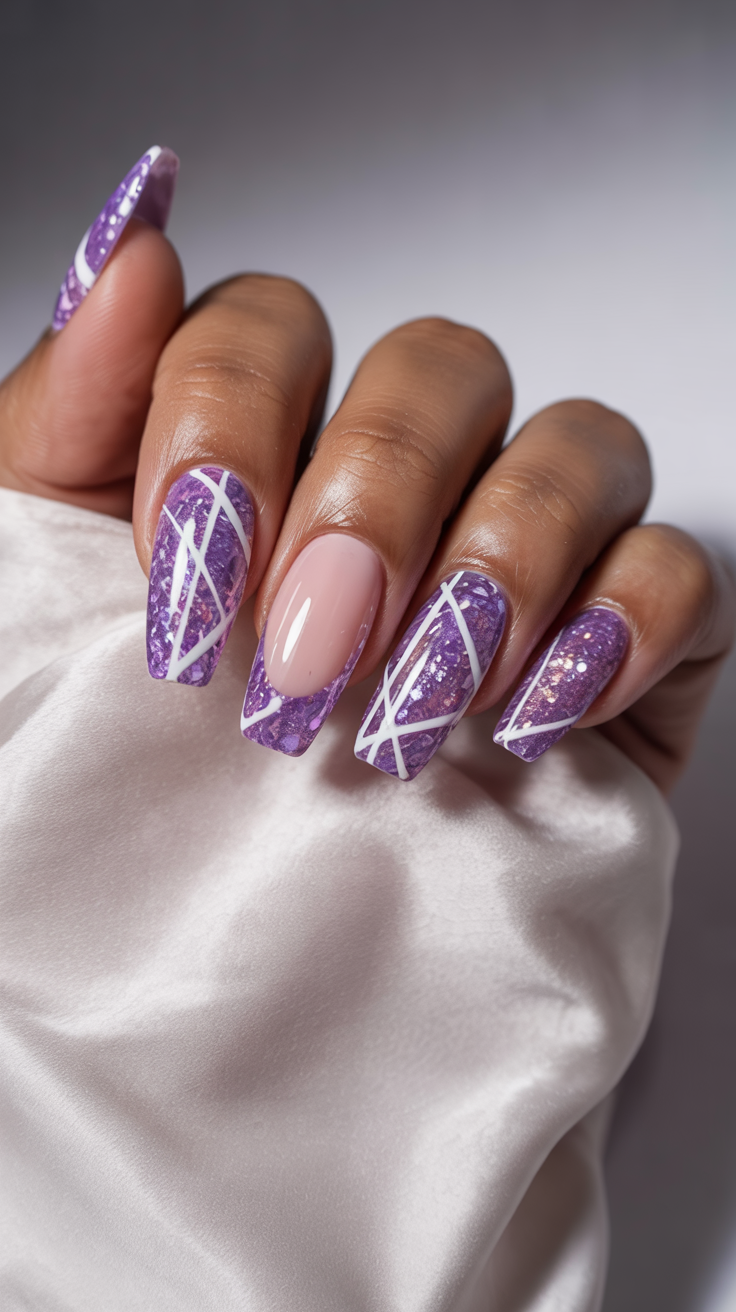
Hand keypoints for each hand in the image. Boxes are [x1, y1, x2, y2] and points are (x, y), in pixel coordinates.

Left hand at [1, 147, 732, 791]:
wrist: (236, 973)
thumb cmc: (132, 776)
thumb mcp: (50, 593)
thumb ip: (70, 420)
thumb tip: (127, 250)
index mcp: (264, 447)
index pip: (273, 327)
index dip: (232, 421)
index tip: (186, 574)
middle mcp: (399, 479)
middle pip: (440, 367)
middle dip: (372, 502)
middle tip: (306, 657)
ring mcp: (524, 557)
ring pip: (576, 446)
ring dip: (497, 566)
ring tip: (422, 700)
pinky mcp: (623, 646)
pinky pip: (675, 572)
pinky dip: (623, 622)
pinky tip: (541, 709)